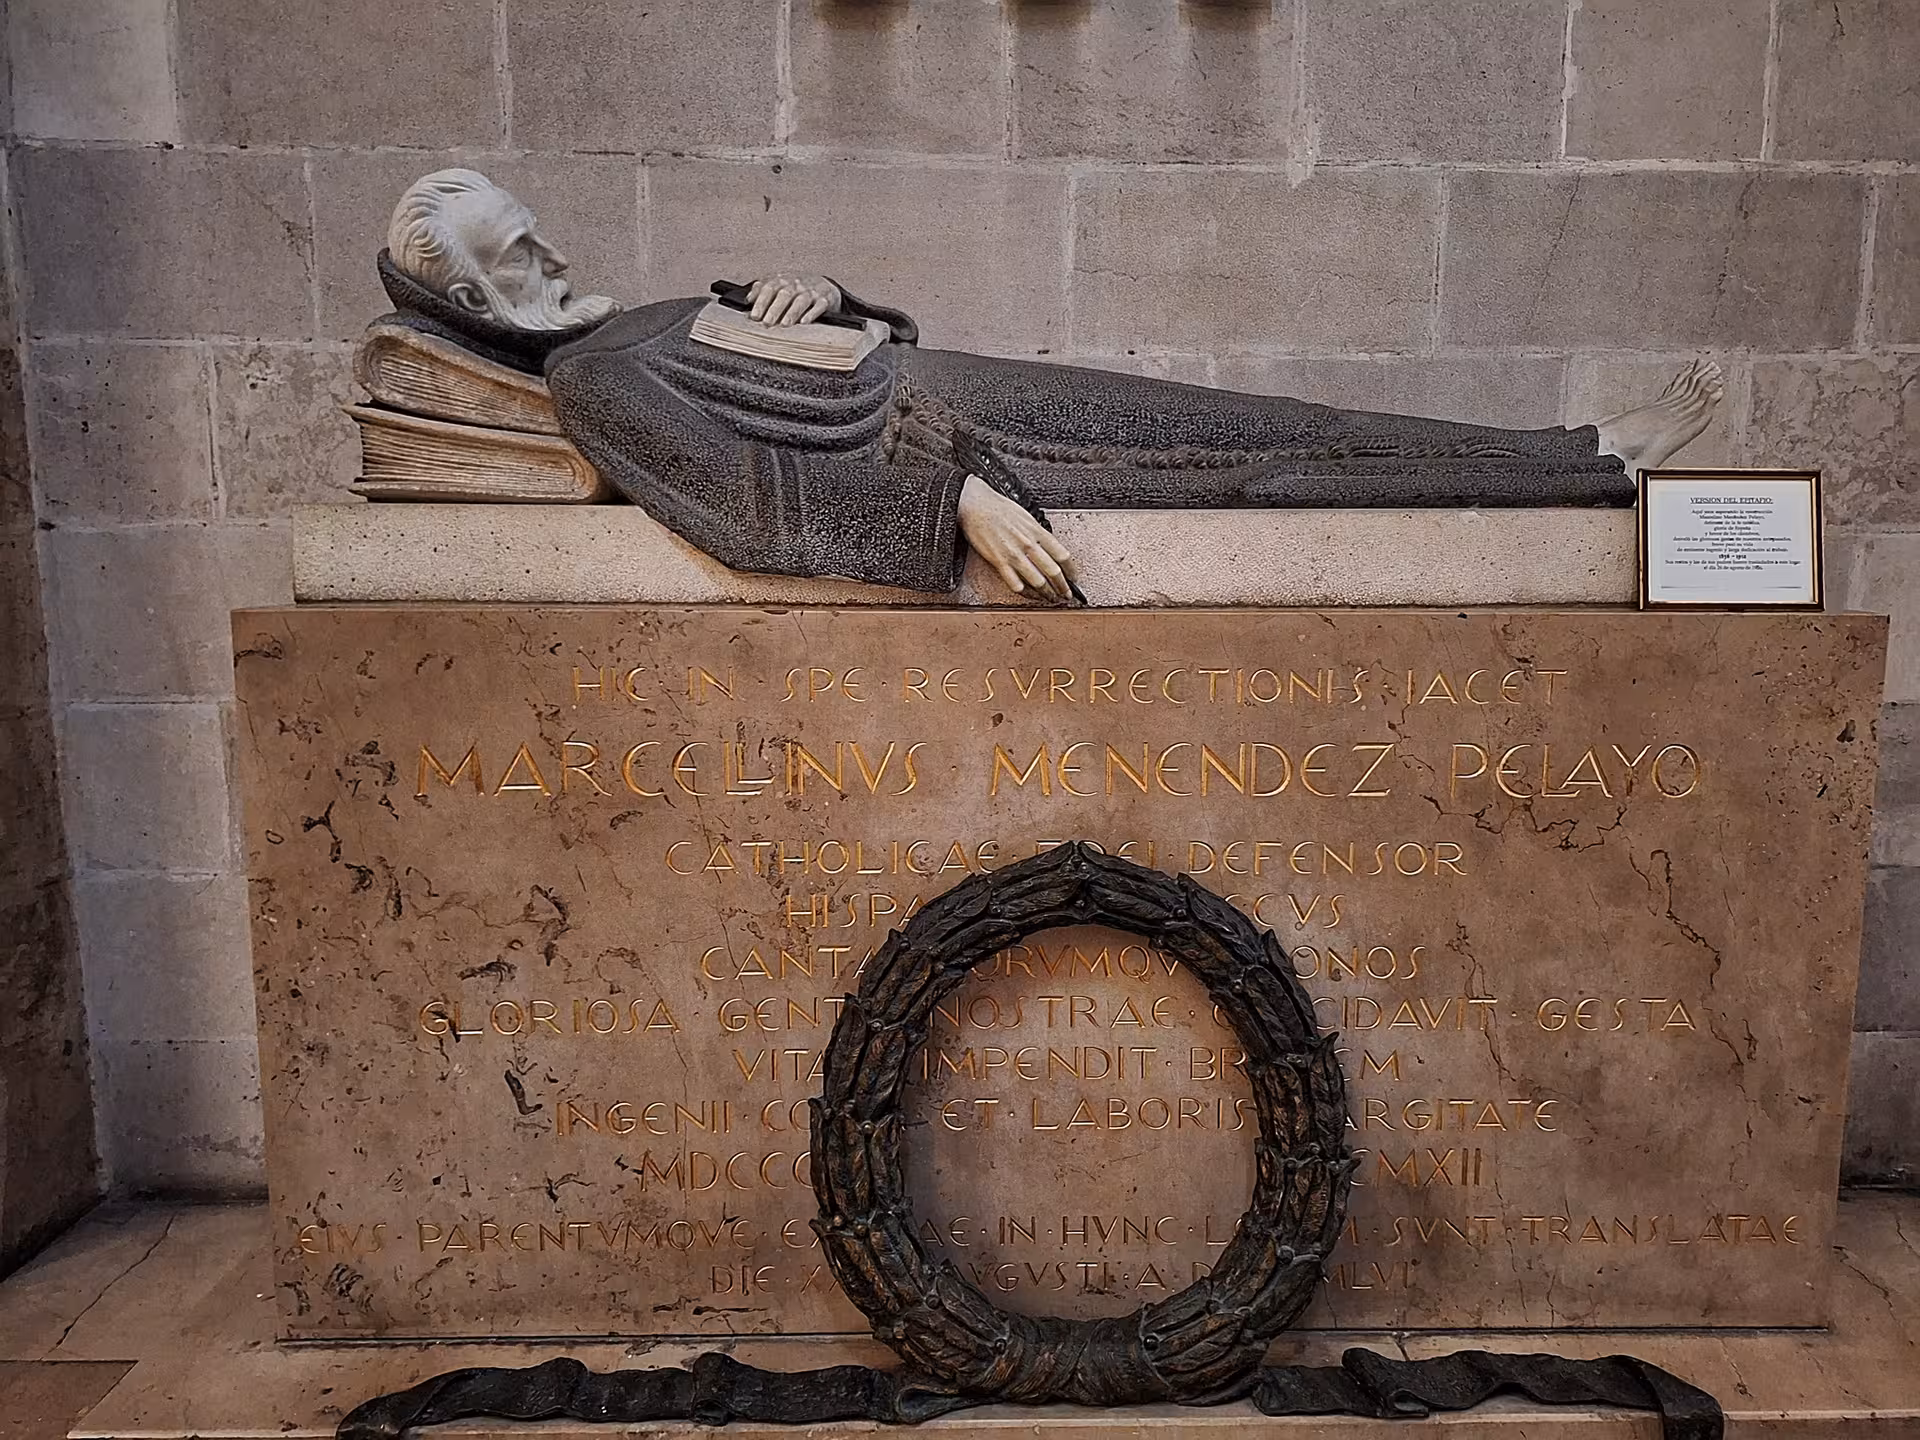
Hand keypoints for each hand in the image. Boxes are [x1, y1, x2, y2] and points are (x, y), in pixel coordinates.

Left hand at [746, 274, 841, 325]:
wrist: (824, 285)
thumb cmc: (797, 288)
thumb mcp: (779, 284)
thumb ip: (762, 290)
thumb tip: (748, 299)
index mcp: (783, 279)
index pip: (769, 288)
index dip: (761, 302)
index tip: (754, 316)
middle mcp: (796, 284)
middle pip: (784, 295)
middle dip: (774, 309)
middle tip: (767, 323)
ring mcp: (811, 291)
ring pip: (801, 301)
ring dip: (792, 313)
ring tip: (784, 324)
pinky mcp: (824, 299)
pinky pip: (818, 306)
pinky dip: (811, 314)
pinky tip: (804, 322)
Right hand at [957, 475, 1079, 602]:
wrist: (976, 506)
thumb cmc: (999, 508)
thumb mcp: (1027, 516)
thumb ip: (1039, 533)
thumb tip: (1050, 548)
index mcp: (1038, 532)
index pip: (1063, 555)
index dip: (1072, 571)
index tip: (1074, 578)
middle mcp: (1029, 545)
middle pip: (1054, 572)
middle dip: (1063, 587)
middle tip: (1066, 595)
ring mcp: (1014, 555)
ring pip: (1038, 582)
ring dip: (1047, 594)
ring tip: (1050, 599)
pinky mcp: (999, 562)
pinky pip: (1016, 584)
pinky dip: (1025, 593)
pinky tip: (1029, 595)